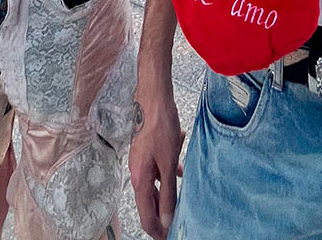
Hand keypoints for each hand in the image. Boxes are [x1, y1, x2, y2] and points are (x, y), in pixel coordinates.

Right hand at [130, 92, 183, 239]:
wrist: (154, 95)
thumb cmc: (159, 125)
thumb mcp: (167, 163)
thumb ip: (167, 193)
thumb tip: (167, 219)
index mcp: (140, 180)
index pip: (146, 217)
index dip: (158, 231)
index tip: (170, 237)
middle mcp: (137, 173)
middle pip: (150, 203)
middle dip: (164, 213)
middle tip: (179, 220)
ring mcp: (141, 162)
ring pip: (156, 185)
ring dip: (169, 190)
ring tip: (183, 192)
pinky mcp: (147, 151)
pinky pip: (158, 169)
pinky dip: (169, 172)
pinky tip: (180, 168)